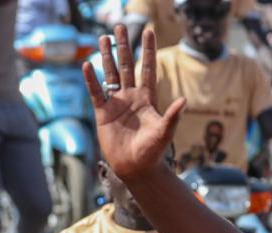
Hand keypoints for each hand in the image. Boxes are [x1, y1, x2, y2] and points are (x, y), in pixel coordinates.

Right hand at [81, 26, 185, 183]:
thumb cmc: (153, 151)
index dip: (148, 50)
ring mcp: (116, 104)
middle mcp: (131, 96)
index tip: (149, 30)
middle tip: (119, 26)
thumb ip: (173, 116)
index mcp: (147, 97)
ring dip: (107, 57)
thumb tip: (184, 101)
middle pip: (127, 65)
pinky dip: (91, 80)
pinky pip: (96, 93)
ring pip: (111, 74)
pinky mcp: (103, 114)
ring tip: (103, 38)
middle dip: (124, 46)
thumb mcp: (165, 132)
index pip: (148, 68)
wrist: (136, 167)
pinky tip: (86, 65)